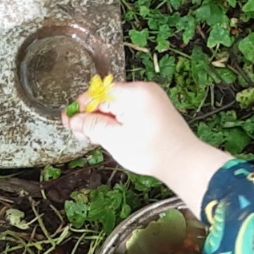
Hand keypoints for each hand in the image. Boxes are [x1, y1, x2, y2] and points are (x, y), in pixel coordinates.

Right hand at [64, 82, 230, 209]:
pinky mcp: (157, 109)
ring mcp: (152, 99)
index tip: (70, 121)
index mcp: (134, 93)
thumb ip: (92, 125)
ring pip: (119, 105)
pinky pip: (131, 110)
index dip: (81, 108)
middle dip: (93, 116)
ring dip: (106, 120)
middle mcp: (144, 90)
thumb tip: (75, 119)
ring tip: (98, 139)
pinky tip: (114, 136)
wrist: (184, 162)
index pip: (98, 93)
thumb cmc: (152, 151)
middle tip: (82, 134)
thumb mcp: (114, 139)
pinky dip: (120, 121)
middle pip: (108, 98)